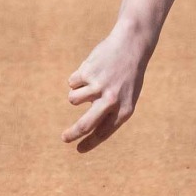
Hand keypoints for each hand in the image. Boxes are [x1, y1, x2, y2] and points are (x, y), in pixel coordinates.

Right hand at [63, 22, 151, 152]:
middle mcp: (110, 101)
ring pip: (73, 99)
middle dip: (72, 134)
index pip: (103, 133)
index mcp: (124, 110)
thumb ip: (109, 112)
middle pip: (85, 125)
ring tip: (92, 81)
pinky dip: (78, 77)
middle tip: (64, 138)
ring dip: (77, 93)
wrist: (131, 46)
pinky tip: (93, 68)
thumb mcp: (126, 96)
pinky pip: (72, 82)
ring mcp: (97, 87)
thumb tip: (86, 130)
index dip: (89, 143)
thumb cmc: (128, 75)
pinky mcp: (86, 73)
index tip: (79, 149)